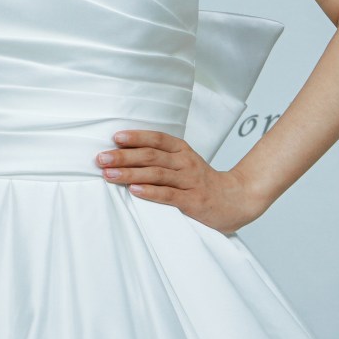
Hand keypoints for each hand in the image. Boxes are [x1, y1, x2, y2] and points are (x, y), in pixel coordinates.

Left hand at [95, 130, 268, 234]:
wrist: (236, 200)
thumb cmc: (202, 181)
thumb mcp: (184, 162)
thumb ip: (160, 157)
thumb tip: (123, 153)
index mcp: (182, 150)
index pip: (157, 138)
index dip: (136, 136)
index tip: (115, 137)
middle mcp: (185, 163)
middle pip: (151, 156)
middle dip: (124, 156)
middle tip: (101, 158)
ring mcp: (189, 182)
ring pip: (156, 174)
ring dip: (130, 174)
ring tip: (108, 174)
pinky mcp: (192, 202)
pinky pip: (168, 195)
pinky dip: (149, 192)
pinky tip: (133, 191)